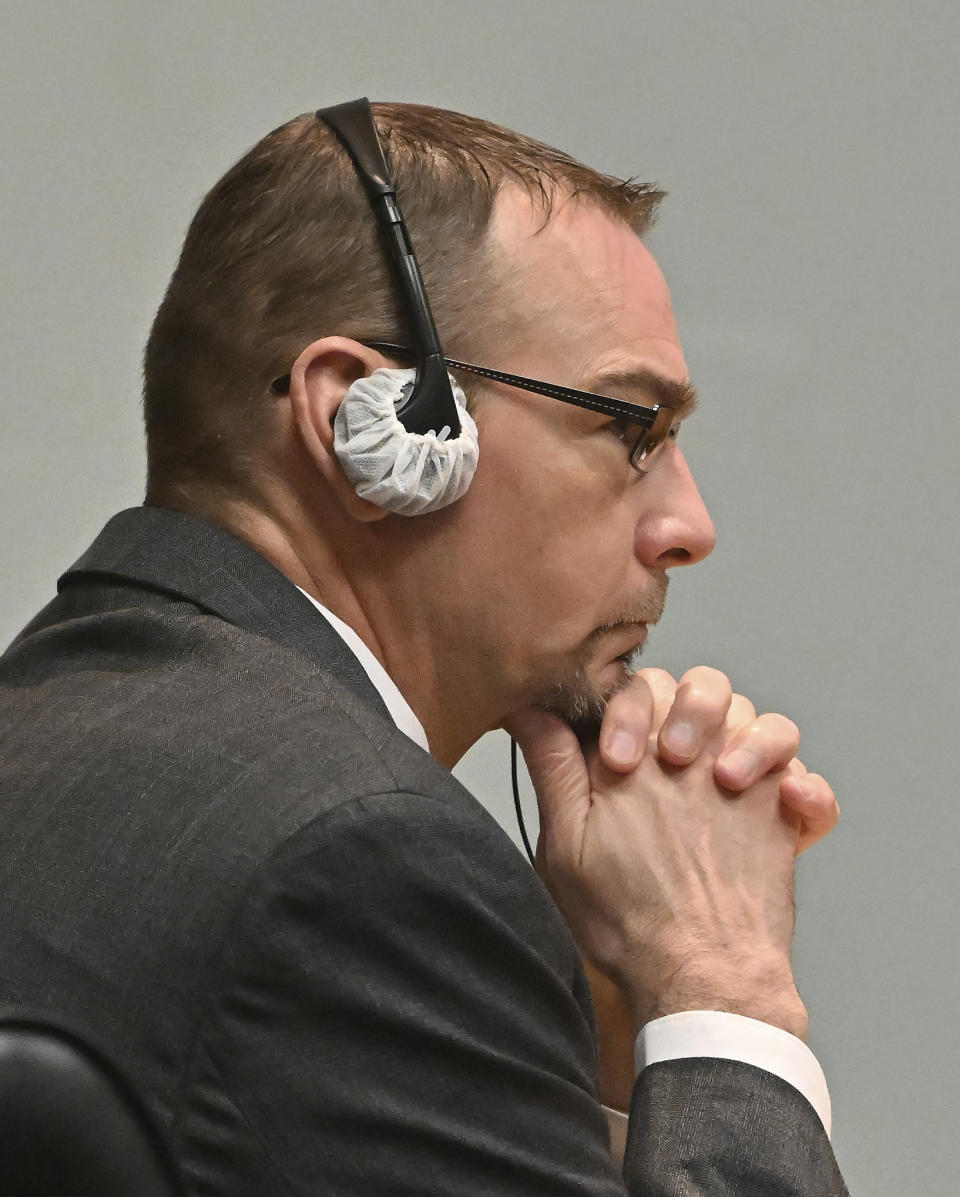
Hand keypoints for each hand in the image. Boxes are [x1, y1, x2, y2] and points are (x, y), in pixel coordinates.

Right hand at [506, 669, 811, 1037]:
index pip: (637, 687)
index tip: (609, 751)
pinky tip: (779, 797)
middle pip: (701, 687)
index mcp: (643, 762)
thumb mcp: (566, 846)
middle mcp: (701, 762)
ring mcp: (751, 787)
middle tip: (664, 754)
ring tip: (721, 772)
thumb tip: (531, 710)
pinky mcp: (784, 820)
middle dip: (682, 705)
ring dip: (744, 734)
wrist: (704, 978)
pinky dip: (800, 782)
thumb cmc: (631, 923)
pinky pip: (808, 780)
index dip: (621, 705)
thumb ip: (554, 768)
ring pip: (761, 719)